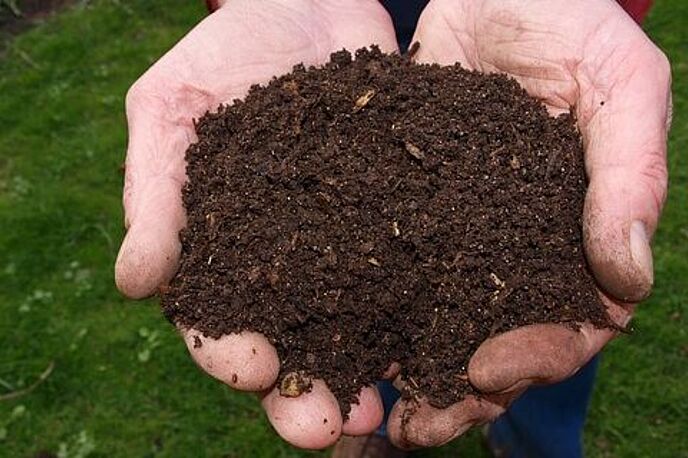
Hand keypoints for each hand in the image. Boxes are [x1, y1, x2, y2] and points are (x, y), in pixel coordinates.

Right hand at [114, 0, 397, 448]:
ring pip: (353, 329)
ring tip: (384, 414)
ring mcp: (346, 245)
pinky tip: (437, 346)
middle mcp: (286, 261)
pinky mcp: (398, 220)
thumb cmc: (227, 50)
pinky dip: (421, 316)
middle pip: (291, 344)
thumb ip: (153, 193)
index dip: (229, 352)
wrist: (309, 1)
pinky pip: (412, 276)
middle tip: (327, 429)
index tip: (254, 368)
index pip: (216, 319)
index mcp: (222, 248)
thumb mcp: (171, 109)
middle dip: (304, 394)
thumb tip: (135, 284)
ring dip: (365, 376)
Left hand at [385, 0, 670, 447]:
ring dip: (402, 371)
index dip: (535, 357)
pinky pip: (377, 271)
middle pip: (492, 343)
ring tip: (365, 410)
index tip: (486, 371)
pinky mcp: (398, 211)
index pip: (568, 323)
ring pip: (431, 323)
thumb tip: (628, 280)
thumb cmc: (565, 20)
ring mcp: (452, 235)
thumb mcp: (618, 79)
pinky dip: (357, 313)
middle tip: (415, 426)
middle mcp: (509, 248)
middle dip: (458, 392)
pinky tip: (327, 341)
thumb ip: (628, 172)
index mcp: (571, 235)